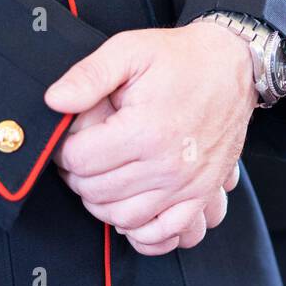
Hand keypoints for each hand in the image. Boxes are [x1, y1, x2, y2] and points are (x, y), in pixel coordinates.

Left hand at [45, 22, 255, 255]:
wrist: (232, 65)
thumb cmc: (182, 59)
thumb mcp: (130, 51)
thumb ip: (88, 76)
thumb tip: (54, 102)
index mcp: (145, 131)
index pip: (79, 161)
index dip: (63, 151)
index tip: (69, 140)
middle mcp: (168, 165)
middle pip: (96, 193)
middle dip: (80, 176)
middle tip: (84, 155)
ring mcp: (187, 185)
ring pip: (124, 218)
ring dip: (104, 204)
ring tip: (104, 178)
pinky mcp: (202, 194)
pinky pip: (166, 235)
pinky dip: (143, 233)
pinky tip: (131, 211)